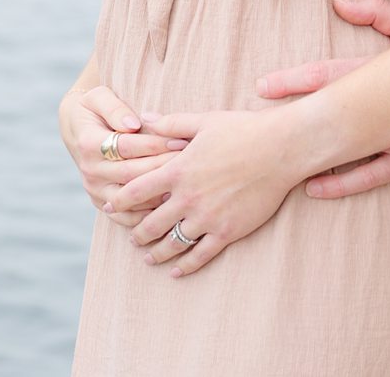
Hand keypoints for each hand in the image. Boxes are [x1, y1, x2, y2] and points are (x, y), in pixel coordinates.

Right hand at [59, 85, 186, 215]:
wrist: (76, 130)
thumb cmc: (93, 109)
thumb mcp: (98, 97)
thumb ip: (115, 108)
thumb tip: (133, 124)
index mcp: (89, 143)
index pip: (127, 147)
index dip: (156, 144)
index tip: (181, 139)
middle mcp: (90, 170)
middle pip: (133, 173)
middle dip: (164, 167)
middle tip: (191, 162)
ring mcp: (95, 190)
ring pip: (132, 198)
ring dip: (159, 192)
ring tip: (186, 184)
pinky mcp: (102, 203)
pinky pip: (127, 217)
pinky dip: (148, 215)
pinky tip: (171, 205)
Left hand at [111, 106, 315, 277]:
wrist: (280, 149)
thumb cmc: (243, 130)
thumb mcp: (203, 121)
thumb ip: (171, 124)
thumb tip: (145, 118)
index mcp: (178, 170)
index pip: (137, 190)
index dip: (120, 200)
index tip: (108, 206)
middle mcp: (188, 197)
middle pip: (151, 223)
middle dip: (137, 233)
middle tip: (132, 238)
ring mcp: (208, 217)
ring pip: (173, 243)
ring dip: (157, 252)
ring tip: (148, 258)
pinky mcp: (228, 231)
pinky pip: (201, 254)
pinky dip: (186, 265)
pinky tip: (177, 271)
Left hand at [255, 0, 389, 200]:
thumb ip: (378, 12)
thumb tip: (339, 4)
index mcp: (382, 72)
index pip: (330, 74)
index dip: (295, 80)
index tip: (263, 85)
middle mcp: (385, 107)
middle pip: (328, 113)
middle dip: (290, 118)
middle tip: (256, 124)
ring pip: (344, 148)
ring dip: (311, 152)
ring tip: (276, 158)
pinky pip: (368, 176)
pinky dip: (339, 184)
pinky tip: (313, 187)